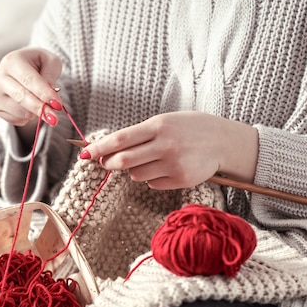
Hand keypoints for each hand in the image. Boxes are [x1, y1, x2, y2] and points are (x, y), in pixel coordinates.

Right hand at [0, 47, 63, 126]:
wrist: (22, 68)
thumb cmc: (39, 64)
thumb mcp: (50, 62)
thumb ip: (50, 74)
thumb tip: (50, 91)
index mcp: (12, 61)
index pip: (29, 80)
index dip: (44, 94)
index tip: (58, 105)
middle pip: (21, 97)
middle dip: (40, 109)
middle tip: (55, 119)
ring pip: (19, 111)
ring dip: (35, 113)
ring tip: (40, 102)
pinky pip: (15, 119)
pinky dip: (27, 118)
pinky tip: (28, 106)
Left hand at [80, 111, 258, 189]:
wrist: (223, 140)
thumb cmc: (189, 128)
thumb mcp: (164, 122)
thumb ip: (139, 134)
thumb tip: (109, 150)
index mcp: (158, 126)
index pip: (120, 139)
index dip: (99, 148)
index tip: (84, 153)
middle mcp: (165, 145)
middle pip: (123, 161)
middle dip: (109, 163)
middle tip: (106, 163)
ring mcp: (173, 164)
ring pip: (136, 175)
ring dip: (134, 170)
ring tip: (149, 160)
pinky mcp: (181, 180)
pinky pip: (152, 184)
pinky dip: (151, 178)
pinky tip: (165, 168)